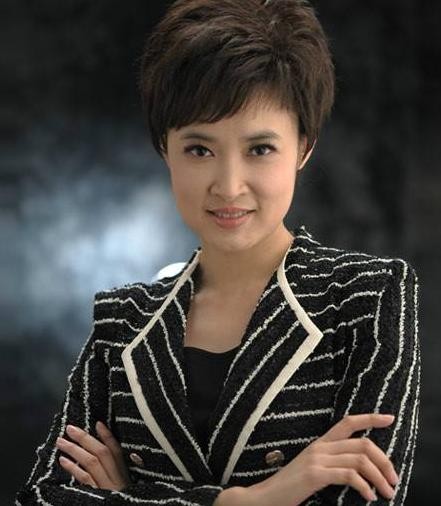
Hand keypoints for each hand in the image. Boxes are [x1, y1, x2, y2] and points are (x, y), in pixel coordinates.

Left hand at [55, 420, 131, 490]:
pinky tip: (63, 461)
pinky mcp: (96, 496)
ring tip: (61, 441)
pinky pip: (84, 480)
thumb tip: (104, 443)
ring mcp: (106, 487)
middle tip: (69, 428)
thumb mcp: (125, 482)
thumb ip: (117, 466)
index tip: (97, 423)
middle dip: (85, 439)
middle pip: (101, 454)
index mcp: (125, 473)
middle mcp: (116, 479)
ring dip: (75, 450)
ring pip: (91, 464)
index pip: (117, 451)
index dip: (108, 436)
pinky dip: (74, 469)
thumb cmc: (124, 498)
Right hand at [245, 414, 399, 505]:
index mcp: (321, 443)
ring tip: (386, 492)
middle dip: (384, 461)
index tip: (389, 418)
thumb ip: (332, 463)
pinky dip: (364, 486)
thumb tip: (360, 469)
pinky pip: (348, 475)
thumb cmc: (291, 487)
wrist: (266, 496)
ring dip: (379, 477)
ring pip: (359, 460)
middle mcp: (320, 446)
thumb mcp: (314, 469)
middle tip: (393, 480)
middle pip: (362, 444)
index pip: (348, 422)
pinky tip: (368, 496)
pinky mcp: (315, 474)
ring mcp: (317, 459)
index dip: (370, 418)